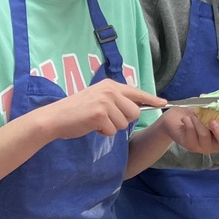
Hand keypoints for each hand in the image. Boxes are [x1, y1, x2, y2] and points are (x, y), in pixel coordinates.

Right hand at [40, 79, 164, 139]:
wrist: (55, 118)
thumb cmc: (76, 111)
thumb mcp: (98, 98)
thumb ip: (115, 100)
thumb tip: (135, 109)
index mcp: (110, 85)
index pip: (136, 92)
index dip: (151, 99)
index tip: (163, 103)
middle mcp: (110, 90)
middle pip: (134, 112)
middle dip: (123, 120)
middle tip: (106, 119)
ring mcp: (105, 102)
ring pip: (124, 123)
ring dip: (112, 127)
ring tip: (96, 121)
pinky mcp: (100, 114)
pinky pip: (112, 131)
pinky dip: (103, 132)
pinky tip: (91, 126)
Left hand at [157, 109, 218, 154]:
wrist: (176, 117)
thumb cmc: (197, 113)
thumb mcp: (214, 110)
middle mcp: (214, 146)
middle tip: (213, 121)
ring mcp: (201, 147)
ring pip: (205, 136)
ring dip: (199, 121)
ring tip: (194, 114)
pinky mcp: (189, 145)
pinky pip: (192, 134)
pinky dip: (189, 122)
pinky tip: (186, 119)